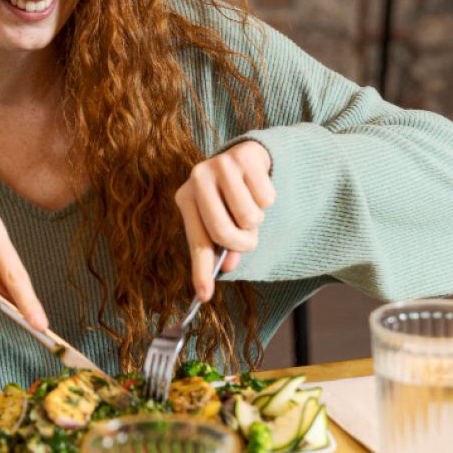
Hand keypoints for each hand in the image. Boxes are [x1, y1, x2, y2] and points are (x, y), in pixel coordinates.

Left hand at [174, 140, 276, 301]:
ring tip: (250, 205)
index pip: (197, 242)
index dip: (201, 271)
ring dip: (257, 220)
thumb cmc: (232, 196)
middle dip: (242, 245)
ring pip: (249, 217)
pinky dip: (267, 200)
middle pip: (223, 232)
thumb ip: (223, 246)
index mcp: (186, 197)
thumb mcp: (223, 221)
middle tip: (248, 242)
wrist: (249, 157)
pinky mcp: (244, 156)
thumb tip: (228, 267)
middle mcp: (197, 178)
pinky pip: (266, 198)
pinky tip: (258, 186)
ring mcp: (220, 164)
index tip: (205, 296)